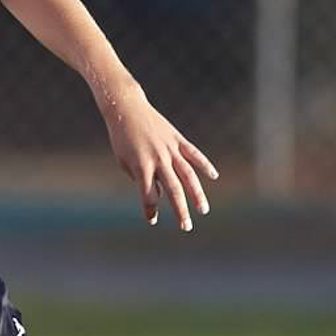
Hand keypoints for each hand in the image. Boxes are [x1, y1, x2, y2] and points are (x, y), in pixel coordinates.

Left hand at [100, 90, 217, 230]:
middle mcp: (158, 159)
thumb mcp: (125, 161)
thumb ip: (142, 179)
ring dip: (197, 194)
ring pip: (188, 174)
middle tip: (186, 227)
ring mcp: (170, 148)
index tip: (152, 220)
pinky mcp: (177, 139)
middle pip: (173, 189)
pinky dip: (205, 165)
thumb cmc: (122, 139)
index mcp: (141, 166)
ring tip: (203, 210)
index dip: (150, 209)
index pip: (149, 194)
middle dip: (179, 209)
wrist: (126, 109)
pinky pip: (194, 154)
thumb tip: (161, 194)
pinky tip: (213, 176)